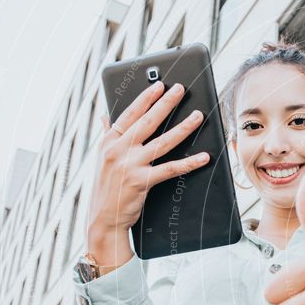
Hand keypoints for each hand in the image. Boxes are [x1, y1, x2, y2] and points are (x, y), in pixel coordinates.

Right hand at [86, 81, 209, 263]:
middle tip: (181, 89)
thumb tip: (104, 115)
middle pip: (147, 122)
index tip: (159, 86)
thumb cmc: (106, 188)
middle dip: (166, 104)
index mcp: (108, 141)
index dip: (146, 99)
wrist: (104, 218)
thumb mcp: (102, 158)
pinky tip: (203, 156)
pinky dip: (189, 162)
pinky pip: (170, 169)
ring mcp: (129, 165)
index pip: (129, 114)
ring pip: (162, 142)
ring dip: (183, 128)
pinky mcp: (141, 181)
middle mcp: (118, 150)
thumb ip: (106, 135)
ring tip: (197, 116)